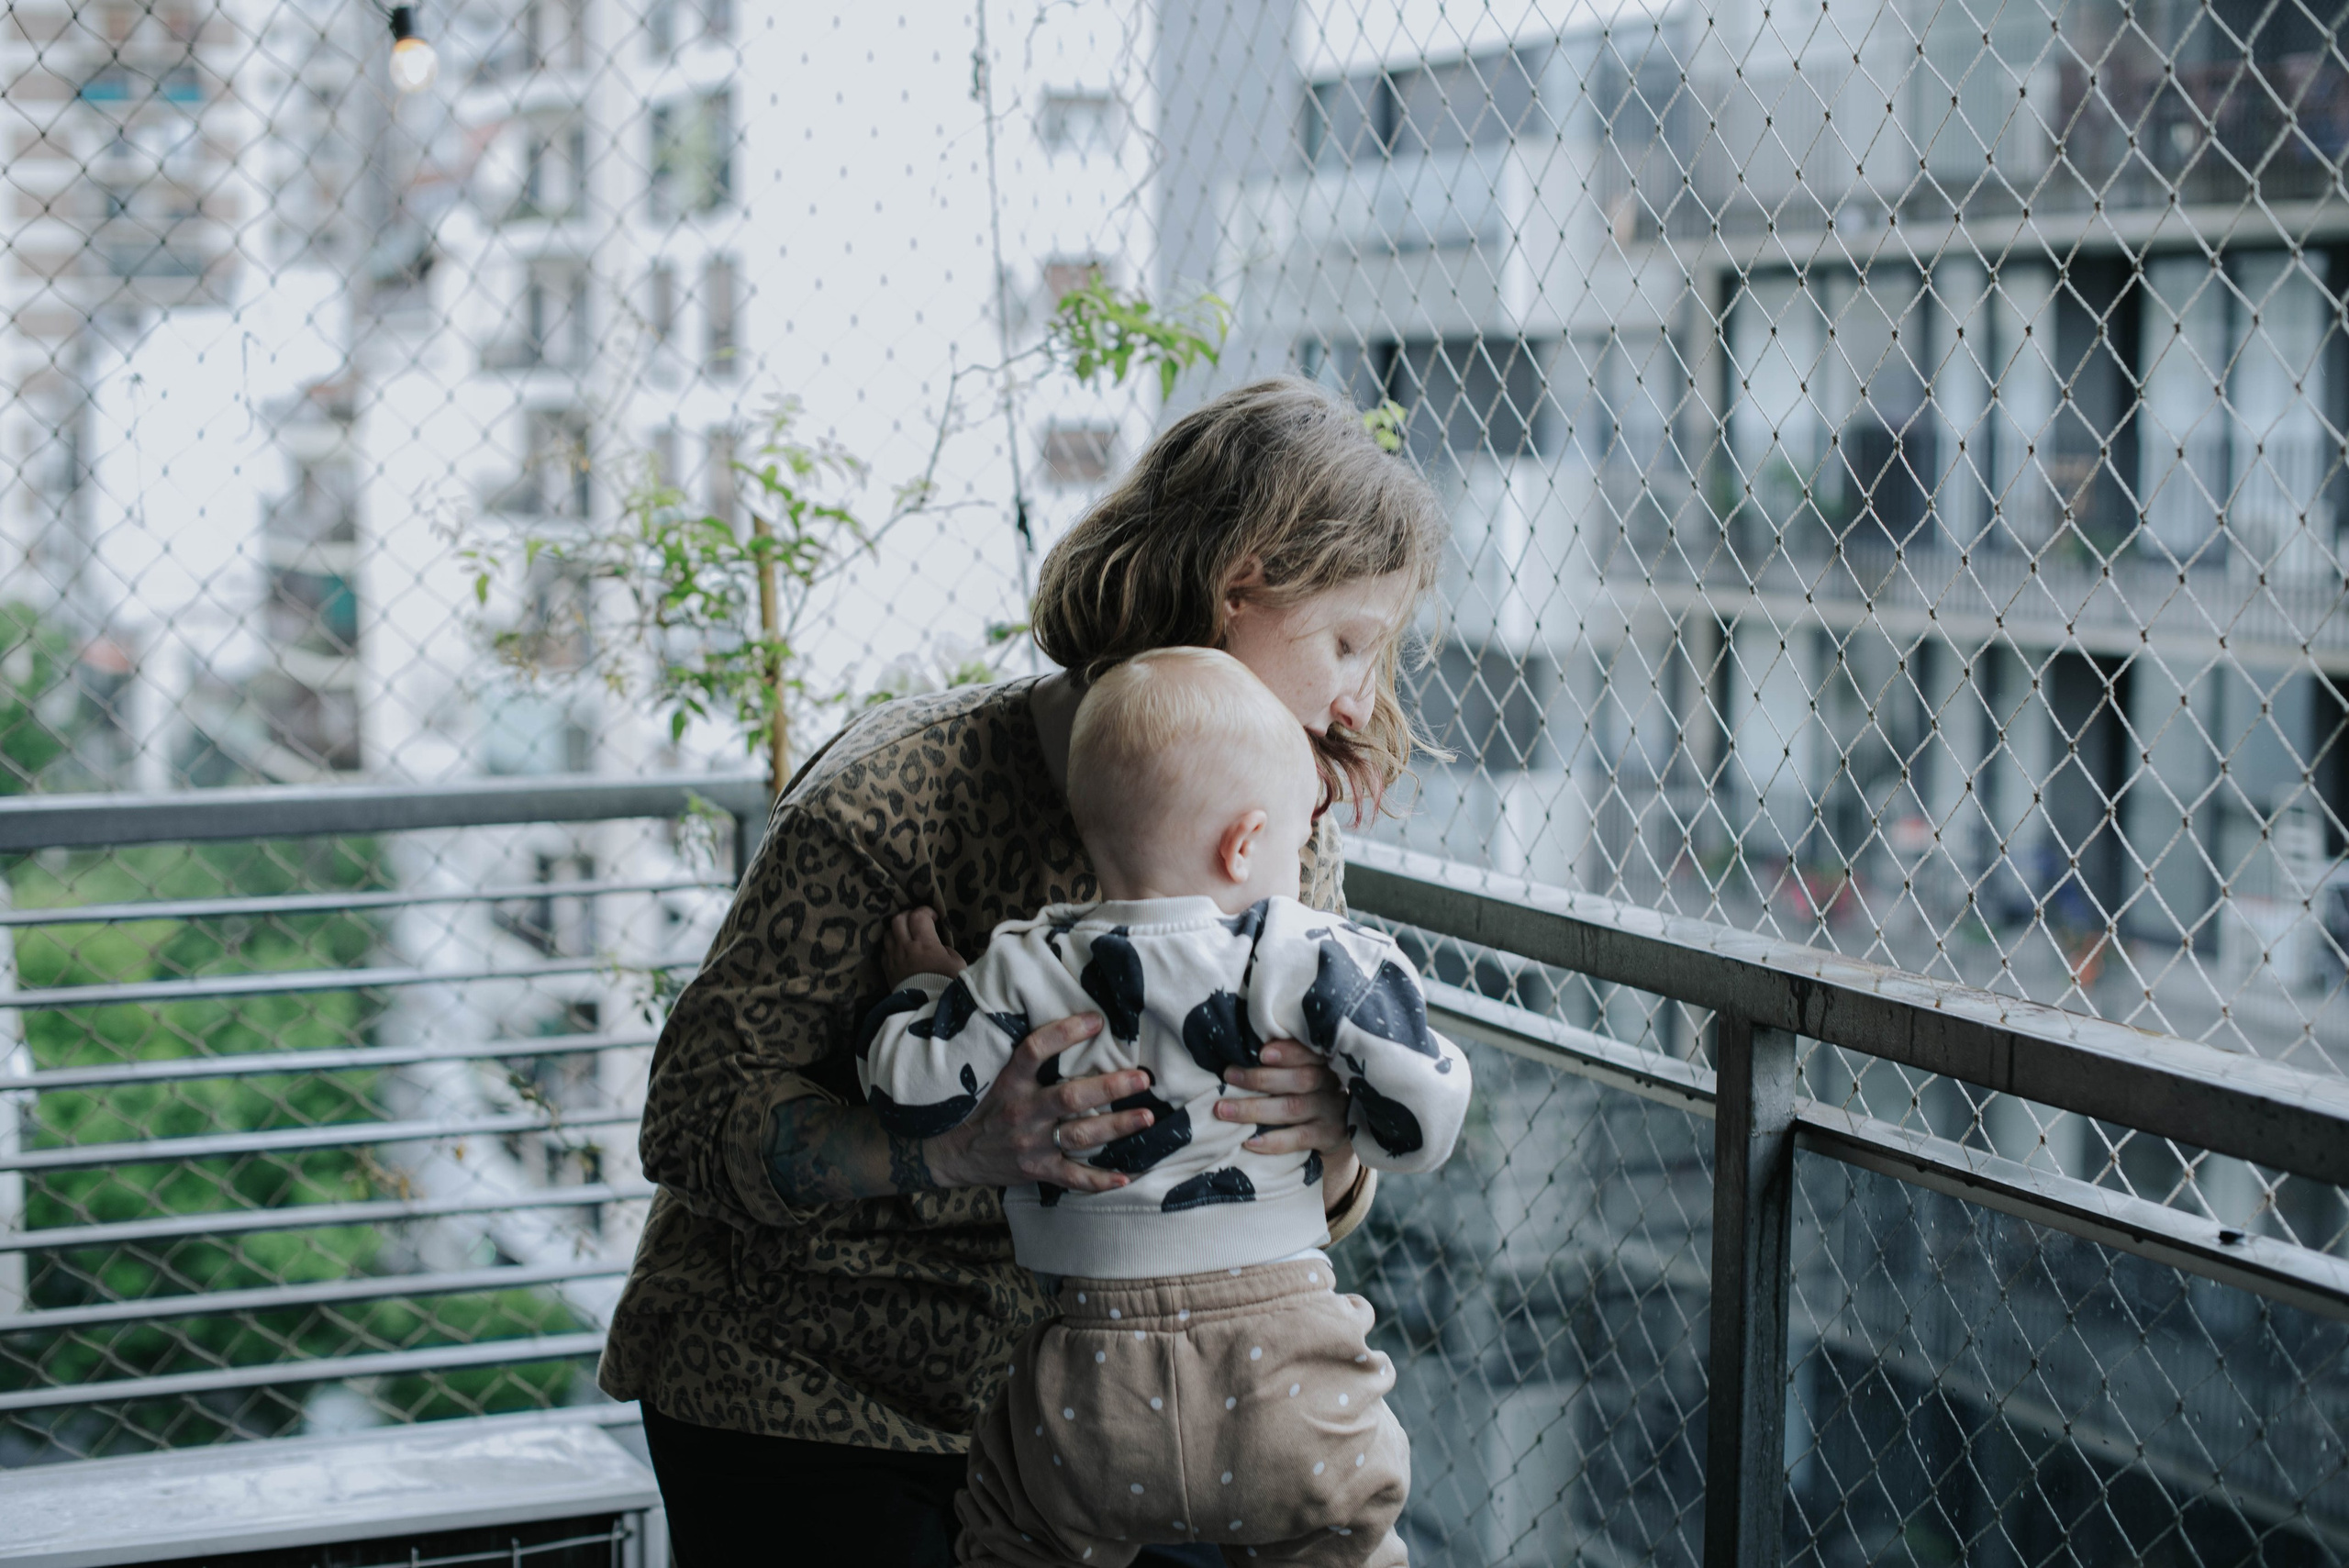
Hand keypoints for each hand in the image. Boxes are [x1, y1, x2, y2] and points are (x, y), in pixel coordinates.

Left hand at [884, 907, 966, 985]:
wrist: (928, 1008)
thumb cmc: (947, 984)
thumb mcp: (958, 964)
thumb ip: (947, 950)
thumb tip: (939, 947)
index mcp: (924, 943)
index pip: (918, 915)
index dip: (926, 911)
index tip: (934, 918)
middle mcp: (905, 947)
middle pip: (899, 919)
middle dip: (909, 916)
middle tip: (918, 922)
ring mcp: (893, 958)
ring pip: (888, 933)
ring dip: (898, 931)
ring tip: (907, 936)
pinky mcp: (887, 970)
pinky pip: (884, 950)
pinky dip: (891, 946)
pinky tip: (900, 951)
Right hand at [925, 1014, 1158, 1193]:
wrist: (952, 1154)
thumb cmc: (981, 1106)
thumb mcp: (993, 1075)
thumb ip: (1024, 1056)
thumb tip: (1062, 1021)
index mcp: (1009, 1082)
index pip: (1034, 1050)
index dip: (1065, 1033)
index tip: (1097, 1020)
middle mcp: (1022, 1112)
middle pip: (1070, 1097)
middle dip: (1110, 1087)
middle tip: (1142, 1078)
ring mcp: (1031, 1145)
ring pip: (1080, 1136)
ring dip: (1116, 1127)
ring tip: (1147, 1117)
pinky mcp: (1037, 1170)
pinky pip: (1072, 1178)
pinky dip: (1100, 1180)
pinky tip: (1127, 1176)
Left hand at [1214, 1039, 1361, 1198]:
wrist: (1338, 1127)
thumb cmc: (1306, 1091)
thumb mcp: (1303, 1070)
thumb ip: (1282, 1061)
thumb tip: (1239, 1050)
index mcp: (1323, 1061)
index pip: (1309, 1052)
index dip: (1288, 1052)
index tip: (1262, 1053)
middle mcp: (1330, 1084)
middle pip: (1300, 1079)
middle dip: (1261, 1078)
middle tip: (1229, 1075)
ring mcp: (1331, 1112)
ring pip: (1293, 1108)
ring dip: (1255, 1109)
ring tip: (1224, 1109)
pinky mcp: (1328, 1137)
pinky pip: (1298, 1139)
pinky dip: (1273, 1140)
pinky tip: (1249, 1141)